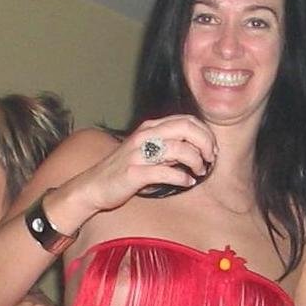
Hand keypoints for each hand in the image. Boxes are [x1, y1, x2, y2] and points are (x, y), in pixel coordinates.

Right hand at [81, 115, 217, 212]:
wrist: (94, 185)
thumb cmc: (125, 171)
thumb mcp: (149, 153)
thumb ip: (170, 149)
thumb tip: (197, 152)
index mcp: (151, 128)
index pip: (187, 120)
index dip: (205, 134)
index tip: (212, 150)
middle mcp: (146, 136)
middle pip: (187, 129)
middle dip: (206, 144)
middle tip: (210, 160)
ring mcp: (140, 153)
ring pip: (180, 149)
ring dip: (196, 162)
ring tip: (200, 172)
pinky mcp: (136, 172)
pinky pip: (166, 172)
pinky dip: (182, 178)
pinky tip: (188, 182)